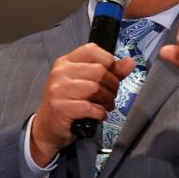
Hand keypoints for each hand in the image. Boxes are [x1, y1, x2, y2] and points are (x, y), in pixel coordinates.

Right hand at [31, 43, 135, 164]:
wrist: (47, 127)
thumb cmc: (68, 102)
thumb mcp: (86, 83)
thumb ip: (109, 72)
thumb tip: (130, 62)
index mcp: (65, 61)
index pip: (92, 50)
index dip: (109, 62)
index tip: (111, 76)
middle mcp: (60, 72)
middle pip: (98, 71)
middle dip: (112, 86)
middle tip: (111, 96)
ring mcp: (58, 90)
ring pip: (95, 89)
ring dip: (107, 100)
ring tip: (106, 106)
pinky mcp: (60, 107)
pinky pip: (90, 107)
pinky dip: (100, 113)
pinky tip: (99, 115)